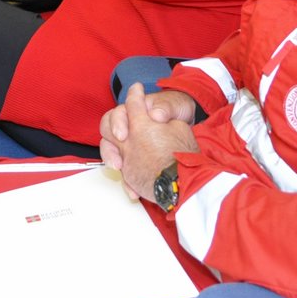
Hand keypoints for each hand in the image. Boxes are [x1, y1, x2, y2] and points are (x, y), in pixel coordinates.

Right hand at [98, 83, 197, 200]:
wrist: (188, 133)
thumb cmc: (178, 112)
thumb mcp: (174, 106)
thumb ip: (164, 108)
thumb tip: (156, 114)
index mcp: (135, 111)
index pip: (117, 115)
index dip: (117, 124)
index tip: (123, 136)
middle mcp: (129, 127)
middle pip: (109, 136)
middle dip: (110, 150)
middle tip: (118, 162)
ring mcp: (132, 145)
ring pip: (114, 156)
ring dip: (115, 167)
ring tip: (122, 176)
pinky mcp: (136, 161)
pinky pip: (127, 173)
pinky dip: (129, 183)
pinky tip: (135, 191)